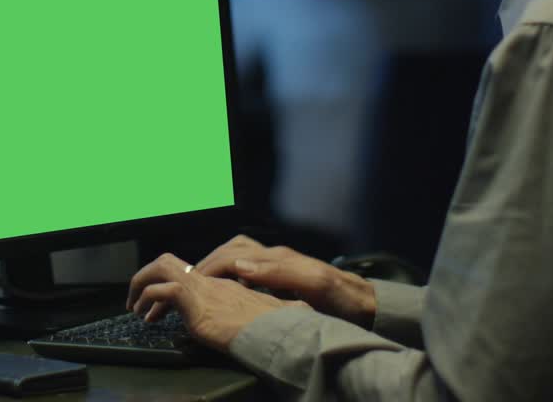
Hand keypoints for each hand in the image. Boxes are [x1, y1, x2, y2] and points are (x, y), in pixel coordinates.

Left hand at [126, 252, 307, 350]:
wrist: (278, 332)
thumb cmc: (276, 329)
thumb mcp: (268, 317)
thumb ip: (266, 312)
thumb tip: (291, 312)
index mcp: (225, 286)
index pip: (189, 275)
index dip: (171, 286)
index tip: (162, 305)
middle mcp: (211, 282)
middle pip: (170, 261)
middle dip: (147, 275)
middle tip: (137, 298)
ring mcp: (202, 288)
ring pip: (161, 267)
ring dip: (141, 284)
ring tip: (135, 306)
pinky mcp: (195, 299)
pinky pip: (163, 289)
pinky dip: (149, 299)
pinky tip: (148, 317)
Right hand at [194, 235, 376, 327]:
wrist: (365, 304)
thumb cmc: (342, 298)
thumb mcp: (314, 284)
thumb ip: (279, 273)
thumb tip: (242, 268)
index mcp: (278, 258)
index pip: (233, 256)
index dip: (210, 267)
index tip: (191, 281)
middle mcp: (276, 255)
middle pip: (232, 249)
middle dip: (208, 261)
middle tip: (187, 279)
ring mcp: (280, 262)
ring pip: (239, 252)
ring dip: (219, 262)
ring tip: (203, 279)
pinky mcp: (283, 272)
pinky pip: (249, 263)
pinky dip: (232, 269)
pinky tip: (229, 284)